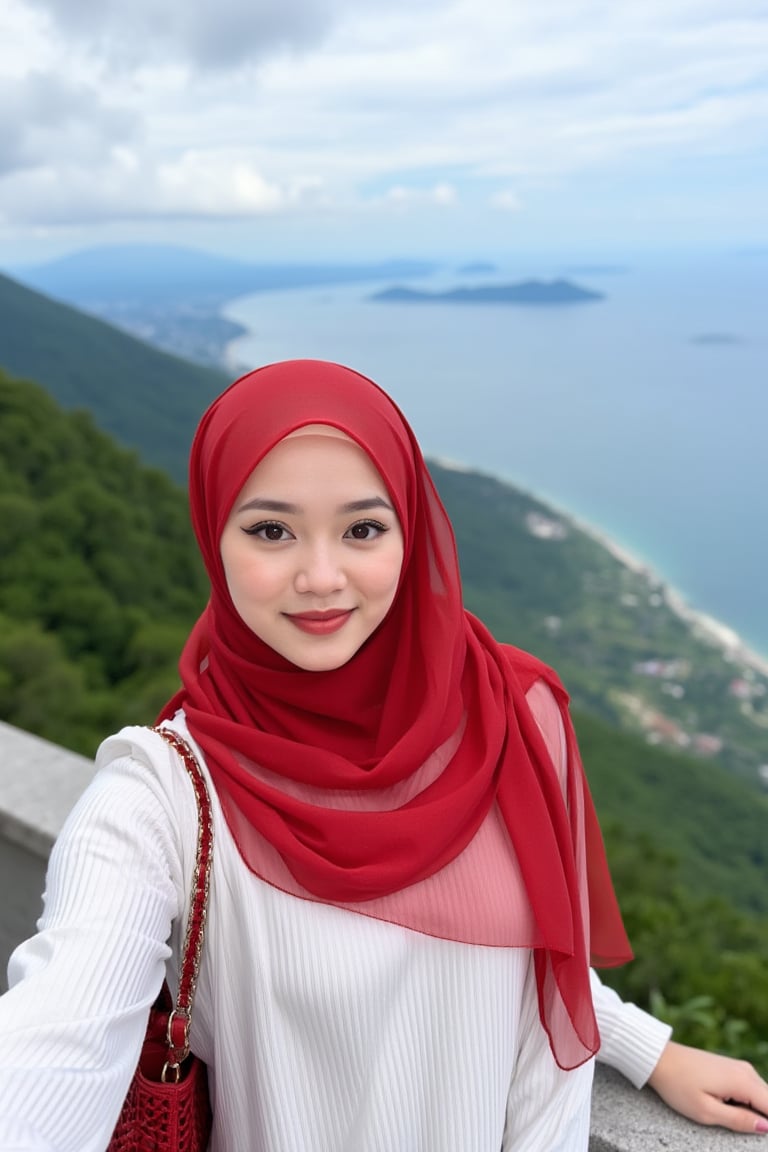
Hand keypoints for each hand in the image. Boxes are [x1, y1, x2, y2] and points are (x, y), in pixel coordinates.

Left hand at [648, 1041, 767, 1133]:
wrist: (659, 1058)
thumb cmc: (678, 1085)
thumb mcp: (706, 1111)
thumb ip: (739, 1120)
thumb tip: (766, 1128)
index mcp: (743, 1081)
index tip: (759, 1133)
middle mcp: (746, 1071)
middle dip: (763, 1118)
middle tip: (734, 1122)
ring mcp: (740, 1067)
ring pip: (761, 1095)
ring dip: (755, 1110)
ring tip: (727, 1114)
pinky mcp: (732, 1067)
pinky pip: (750, 1088)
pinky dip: (746, 1101)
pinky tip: (726, 1105)